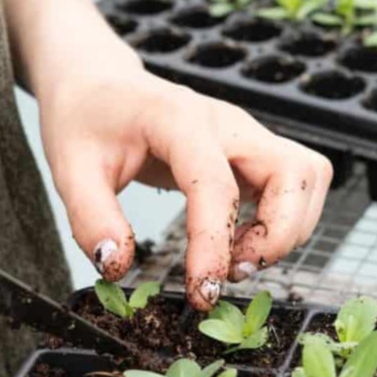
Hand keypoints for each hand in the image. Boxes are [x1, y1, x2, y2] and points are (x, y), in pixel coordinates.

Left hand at [39, 69, 331, 310]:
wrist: (98, 85)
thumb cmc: (85, 121)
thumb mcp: (69, 169)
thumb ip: (91, 219)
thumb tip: (117, 266)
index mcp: (179, 119)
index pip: (216, 185)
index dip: (214, 245)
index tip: (201, 291)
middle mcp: (227, 122)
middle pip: (295, 172)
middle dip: (279, 235)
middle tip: (234, 272)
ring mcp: (246, 135)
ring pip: (307, 178)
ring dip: (288, 230)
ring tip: (238, 261)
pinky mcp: (253, 152)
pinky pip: (296, 185)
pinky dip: (284, 222)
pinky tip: (240, 245)